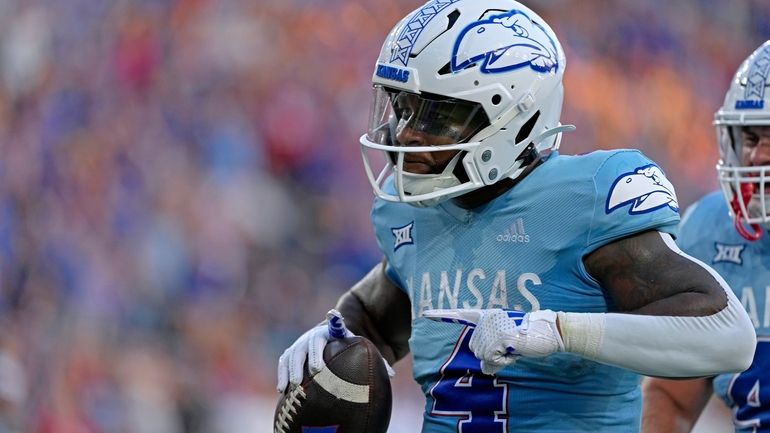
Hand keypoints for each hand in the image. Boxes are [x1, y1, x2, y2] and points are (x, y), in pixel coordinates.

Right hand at [276, 309, 394, 392]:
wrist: (328, 338)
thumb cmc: (346, 346)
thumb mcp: (359, 348)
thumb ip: (376, 359)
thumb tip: (392, 375)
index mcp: (331, 332)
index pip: (332, 328)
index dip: (332, 326)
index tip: (333, 326)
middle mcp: (312, 336)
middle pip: (309, 344)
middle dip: (311, 357)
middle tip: (314, 372)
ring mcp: (300, 344)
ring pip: (292, 354)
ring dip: (291, 370)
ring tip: (293, 386)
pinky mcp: (290, 354)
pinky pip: (283, 362)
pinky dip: (281, 374)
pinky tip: (282, 390)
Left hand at [423, 308, 564, 374]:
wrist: (550, 331)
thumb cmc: (530, 337)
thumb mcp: (508, 344)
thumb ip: (493, 352)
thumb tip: (485, 368)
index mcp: (488, 316)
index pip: (461, 314)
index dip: (442, 315)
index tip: (425, 314)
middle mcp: (487, 319)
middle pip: (475, 348)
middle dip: (491, 354)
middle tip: (511, 347)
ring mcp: (492, 327)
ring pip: (482, 354)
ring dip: (498, 357)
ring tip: (514, 348)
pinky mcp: (500, 337)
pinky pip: (492, 359)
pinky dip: (503, 361)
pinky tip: (514, 351)